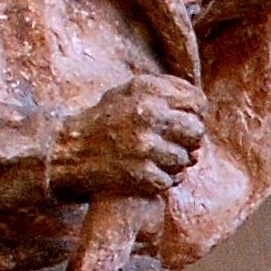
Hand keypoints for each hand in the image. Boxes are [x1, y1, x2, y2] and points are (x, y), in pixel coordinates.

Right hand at [49, 74, 206, 198]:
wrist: (69, 151)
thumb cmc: (104, 120)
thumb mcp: (129, 92)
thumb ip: (165, 92)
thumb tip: (201, 107)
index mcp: (148, 90)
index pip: (198, 102)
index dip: (196, 115)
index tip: (185, 122)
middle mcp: (149, 114)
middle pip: (197, 131)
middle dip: (189, 140)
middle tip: (173, 143)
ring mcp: (146, 146)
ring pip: (186, 158)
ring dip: (176, 162)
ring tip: (157, 158)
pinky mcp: (142, 173)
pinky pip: (171, 180)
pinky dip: (164, 179)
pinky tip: (149, 172)